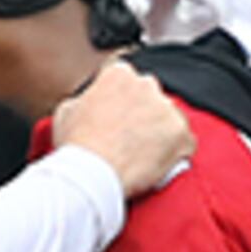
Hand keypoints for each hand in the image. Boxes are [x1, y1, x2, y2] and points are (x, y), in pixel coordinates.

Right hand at [54, 57, 195, 199]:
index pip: (125, 78)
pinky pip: (185, 142)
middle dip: (141, 114)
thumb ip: (84, 99)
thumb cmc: (75, 147)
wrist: (90, 175)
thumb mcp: (65, 112)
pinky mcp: (181, 135)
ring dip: (158, 133)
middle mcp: (148, 86)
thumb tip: (89, 102)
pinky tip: (156, 164)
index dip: (118, 99)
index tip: (114, 114)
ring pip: (168, 119)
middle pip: (150, 97)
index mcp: (119, 75)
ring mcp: (167, 110)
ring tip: (139, 156)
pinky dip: (175, 153)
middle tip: (125, 138)